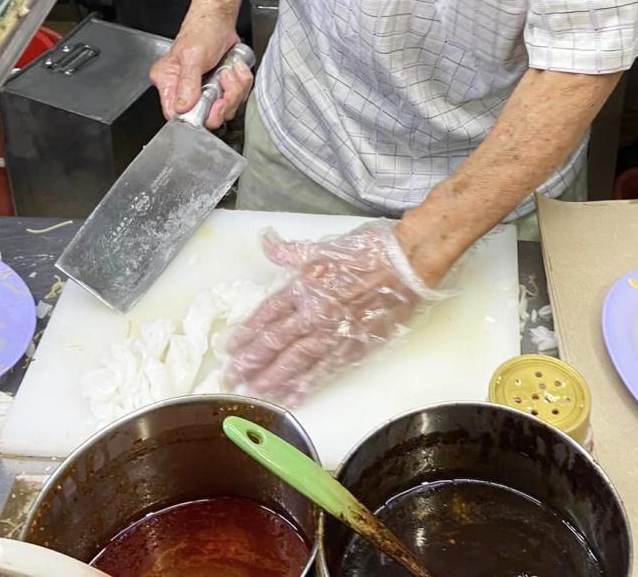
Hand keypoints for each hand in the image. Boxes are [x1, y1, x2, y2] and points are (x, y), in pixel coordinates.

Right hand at [149, 7, 251, 128]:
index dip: (194, 116)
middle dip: (221, 103)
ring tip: (228, 71)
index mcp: (168, 83)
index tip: (209, 105)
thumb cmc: (201, 31)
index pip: (174, 114)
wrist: (220, 20)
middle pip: (204, 117)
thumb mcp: (192, 55)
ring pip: (224, 109)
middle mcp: (184, 90)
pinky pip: (236, 98)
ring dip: (233, 90)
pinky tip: (234, 69)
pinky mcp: (221, 89)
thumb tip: (182, 106)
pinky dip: (241, 83)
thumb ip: (187, 82)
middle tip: (223, 86)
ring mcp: (205, 91)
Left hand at [223, 221, 444, 406]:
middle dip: (251, 362)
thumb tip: (265, 241)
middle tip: (229, 379)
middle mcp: (315, 314)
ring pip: (296, 362)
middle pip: (275, 343)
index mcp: (304, 287)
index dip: (246, 333)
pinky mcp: (355, 346)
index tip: (228, 349)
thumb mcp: (323, 246)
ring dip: (272, 379)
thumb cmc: (368, 250)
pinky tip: (292, 397)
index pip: (267, 315)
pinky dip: (306, 385)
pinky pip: (325, 370)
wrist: (408, 263)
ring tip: (253, 394)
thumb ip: (290, 251)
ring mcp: (334, 333)